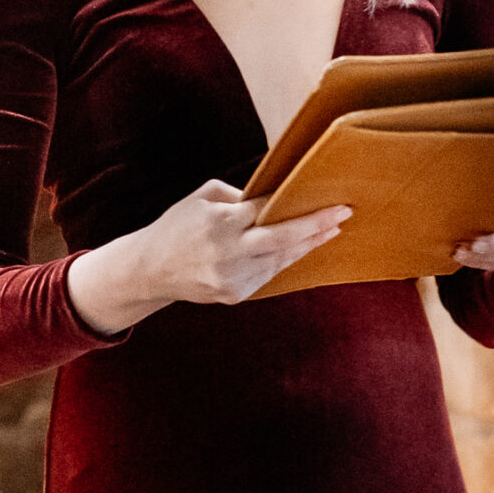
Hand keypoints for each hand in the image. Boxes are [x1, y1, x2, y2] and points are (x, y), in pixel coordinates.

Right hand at [68, 179, 350, 331]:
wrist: (150, 270)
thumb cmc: (178, 225)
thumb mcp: (202, 198)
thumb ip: (239, 197)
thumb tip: (275, 199)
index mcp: (218, 222)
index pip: (266, 211)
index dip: (297, 205)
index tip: (327, 198)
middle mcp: (227, 252)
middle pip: (281, 239)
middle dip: (315, 227)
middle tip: (342, 215)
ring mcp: (231, 278)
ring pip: (280, 260)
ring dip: (307, 245)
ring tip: (329, 231)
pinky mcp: (234, 295)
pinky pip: (268, 275)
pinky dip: (285, 260)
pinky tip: (300, 248)